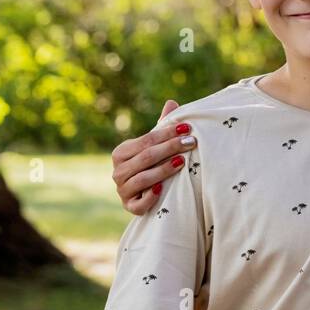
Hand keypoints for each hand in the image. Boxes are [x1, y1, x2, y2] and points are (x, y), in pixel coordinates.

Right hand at [110, 100, 197, 214]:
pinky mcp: (129, 207)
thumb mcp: (154, 145)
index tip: (187, 128)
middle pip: (146, 157)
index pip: (146, 140)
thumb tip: (172, 102)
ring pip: (143, 179)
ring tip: (182, 161)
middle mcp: (118, 171)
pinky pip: (138, 204)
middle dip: (170, 148)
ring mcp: (122, 190)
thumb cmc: (151, 164)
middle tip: (191, 142)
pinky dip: (150, 197)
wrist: (144, 193)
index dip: (167, 133)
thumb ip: (161, 127)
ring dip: (164, 170)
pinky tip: (163, 189)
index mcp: (121, 152)